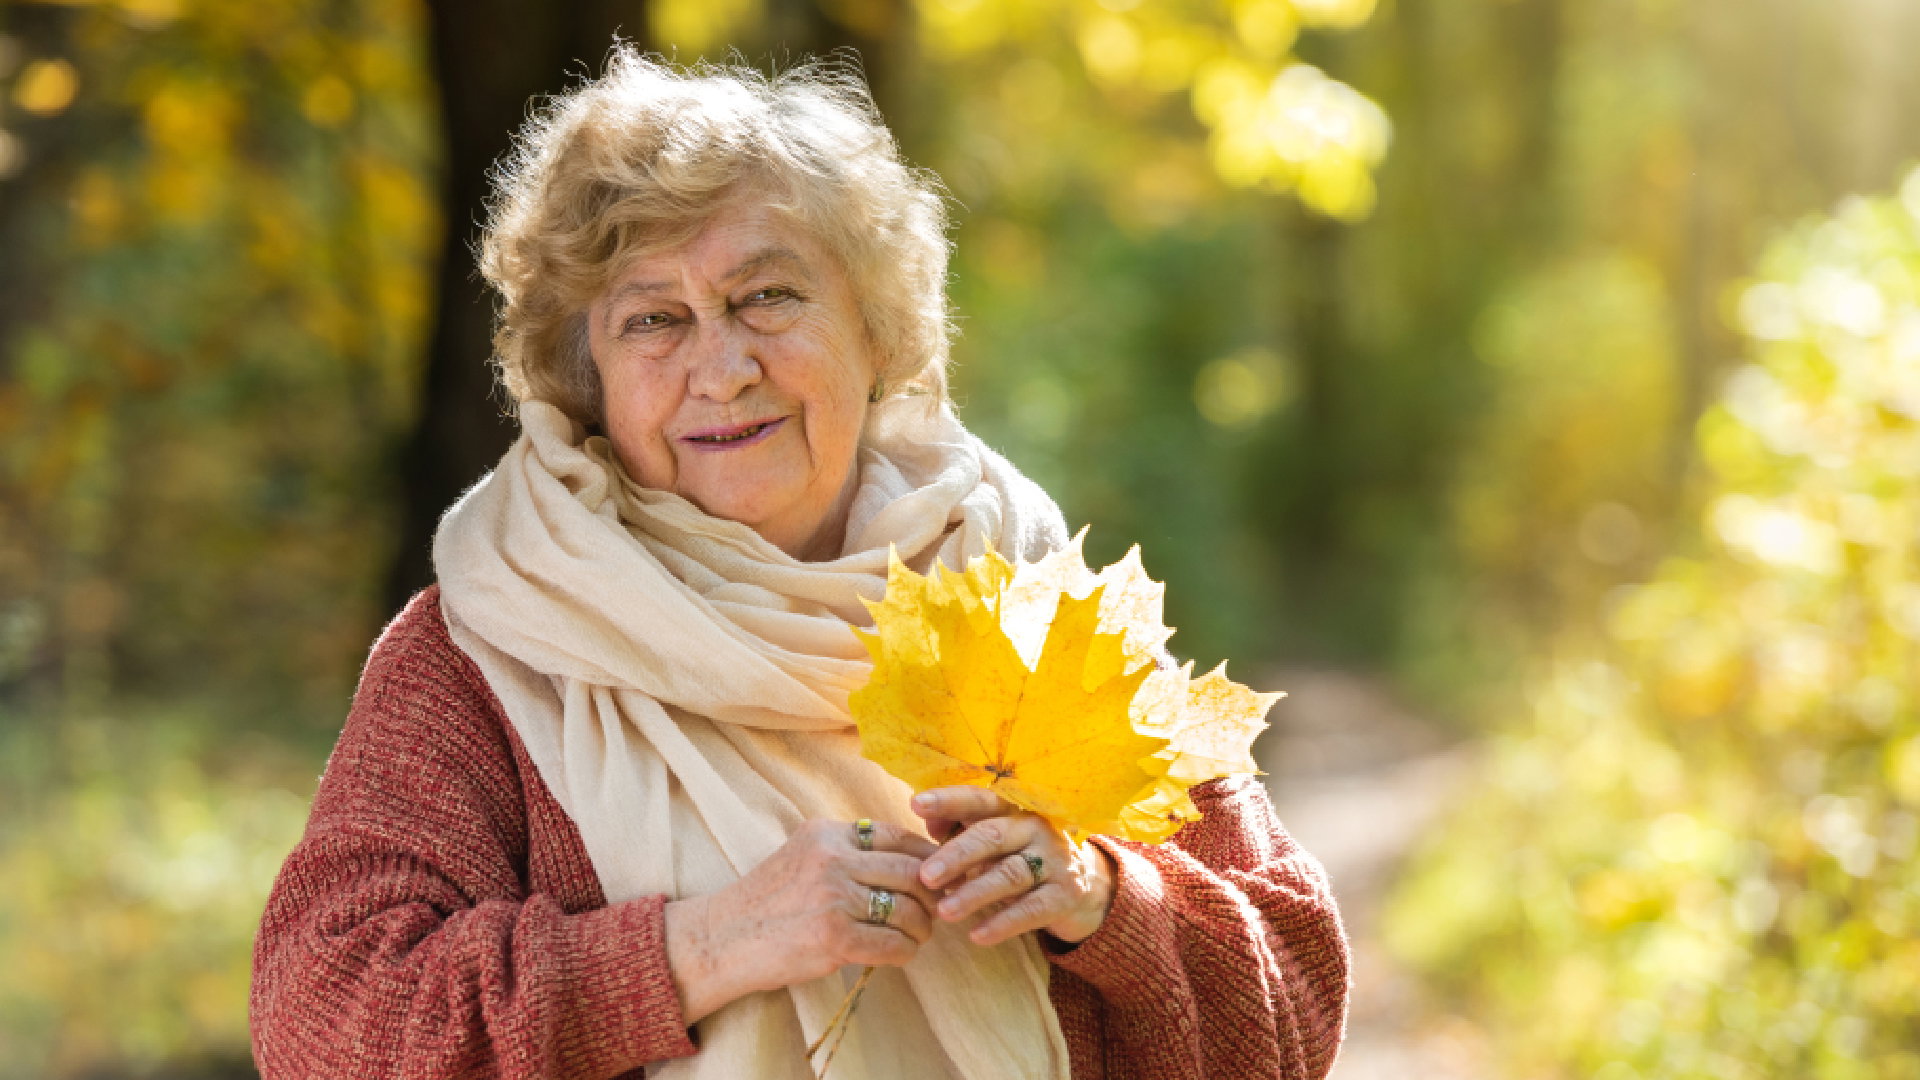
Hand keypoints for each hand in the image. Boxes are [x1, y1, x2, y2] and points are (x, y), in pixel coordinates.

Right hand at [663, 818, 939, 1024]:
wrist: (722, 938)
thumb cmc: (768, 901)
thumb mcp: (803, 855)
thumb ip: (846, 851)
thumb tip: (908, 859)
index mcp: (827, 833)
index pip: (897, 835)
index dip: (927, 856)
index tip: (937, 875)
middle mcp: (832, 859)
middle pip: (911, 871)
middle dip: (932, 894)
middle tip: (937, 910)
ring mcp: (833, 897)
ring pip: (908, 909)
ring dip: (922, 927)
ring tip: (918, 936)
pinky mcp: (833, 937)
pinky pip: (892, 943)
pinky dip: (904, 952)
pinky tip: (900, 954)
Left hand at [911, 787, 1115, 947]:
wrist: (1086, 889)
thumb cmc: (1024, 859)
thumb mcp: (996, 841)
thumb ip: (961, 828)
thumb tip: (927, 820)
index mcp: (1013, 810)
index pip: (980, 799)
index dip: (949, 800)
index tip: (917, 805)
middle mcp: (1035, 828)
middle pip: (991, 836)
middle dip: (955, 855)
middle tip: (925, 877)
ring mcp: (1054, 860)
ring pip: (1009, 874)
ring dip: (974, 893)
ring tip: (944, 911)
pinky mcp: (1066, 895)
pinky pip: (1031, 909)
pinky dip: (1003, 923)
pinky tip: (977, 935)